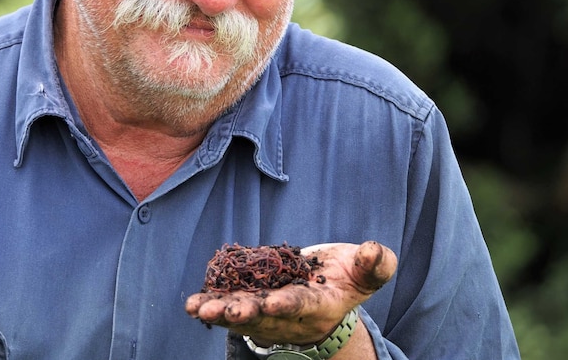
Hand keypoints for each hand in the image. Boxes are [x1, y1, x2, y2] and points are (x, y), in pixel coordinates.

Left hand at [184, 241, 396, 345]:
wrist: (326, 291)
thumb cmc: (347, 277)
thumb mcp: (367, 271)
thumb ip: (375, 264)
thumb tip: (374, 251)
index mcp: (319, 306)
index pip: (301, 305)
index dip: (287, 304)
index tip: (273, 302)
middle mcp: (289, 316)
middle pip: (264, 316)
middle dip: (245, 313)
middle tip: (227, 310)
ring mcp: (266, 313)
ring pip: (240, 316)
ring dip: (219, 313)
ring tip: (198, 309)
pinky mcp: (249, 303)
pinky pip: (227, 307)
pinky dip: (210, 306)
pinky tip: (192, 304)